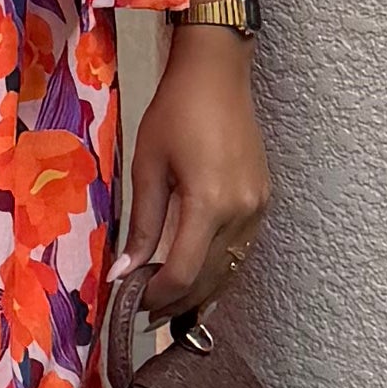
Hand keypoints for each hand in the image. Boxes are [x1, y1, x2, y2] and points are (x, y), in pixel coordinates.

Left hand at [126, 31, 270, 320]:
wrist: (217, 74)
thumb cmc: (174, 113)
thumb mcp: (148, 166)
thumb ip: (141, 224)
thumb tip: (123, 272)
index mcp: (210, 203)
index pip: (183, 272)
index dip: (156, 295)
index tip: (131, 302)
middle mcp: (242, 212)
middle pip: (209, 278)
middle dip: (176, 302)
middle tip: (144, 313)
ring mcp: (258, 208)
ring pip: (229, 269)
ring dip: (199, 290)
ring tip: (166, 301)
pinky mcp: (263, 201)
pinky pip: (240, 250)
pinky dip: (218, 268)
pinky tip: (195, 272)